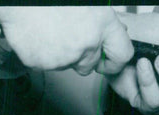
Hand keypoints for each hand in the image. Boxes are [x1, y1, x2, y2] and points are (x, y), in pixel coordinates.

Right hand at [0, 7, 133, 74]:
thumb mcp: (89, 2)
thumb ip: (101, 21)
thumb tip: (111, 34)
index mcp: (102, 24)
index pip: (123, 54)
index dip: (115, 60)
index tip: (108, 61)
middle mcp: (87, 44)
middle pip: (90, 64)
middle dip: (81, 56)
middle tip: (66, 35)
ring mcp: (64, 57)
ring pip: (66, 65)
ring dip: (59, 52)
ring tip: (48, 28)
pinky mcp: (41, 63)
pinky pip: (44, 64)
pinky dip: (39, 53)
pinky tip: (36, 33)